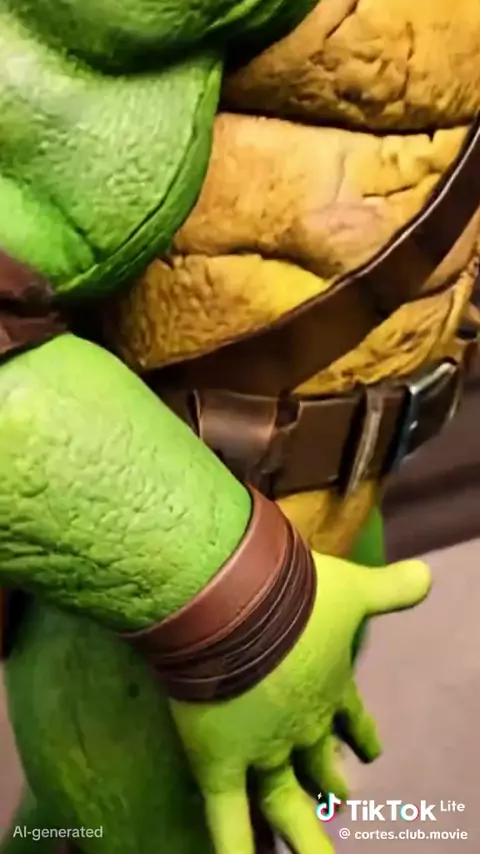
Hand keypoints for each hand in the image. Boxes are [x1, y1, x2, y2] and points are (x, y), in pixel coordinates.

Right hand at [170, 552, 430, 853]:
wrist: (234, 600)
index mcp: (329, 686)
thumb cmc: (294, 593)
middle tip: (342, 801)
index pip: (350, 719)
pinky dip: (235, 853)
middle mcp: (299, 725)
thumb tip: (428, 578)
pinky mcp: (220, 762)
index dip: (360, 735)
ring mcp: (261, 750)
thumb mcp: (353, 588)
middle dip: (330, 784)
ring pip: (284, 805)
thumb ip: (392, 589)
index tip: (372, 754)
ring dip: (302, 835)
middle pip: (318, 765)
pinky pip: (227, 821)